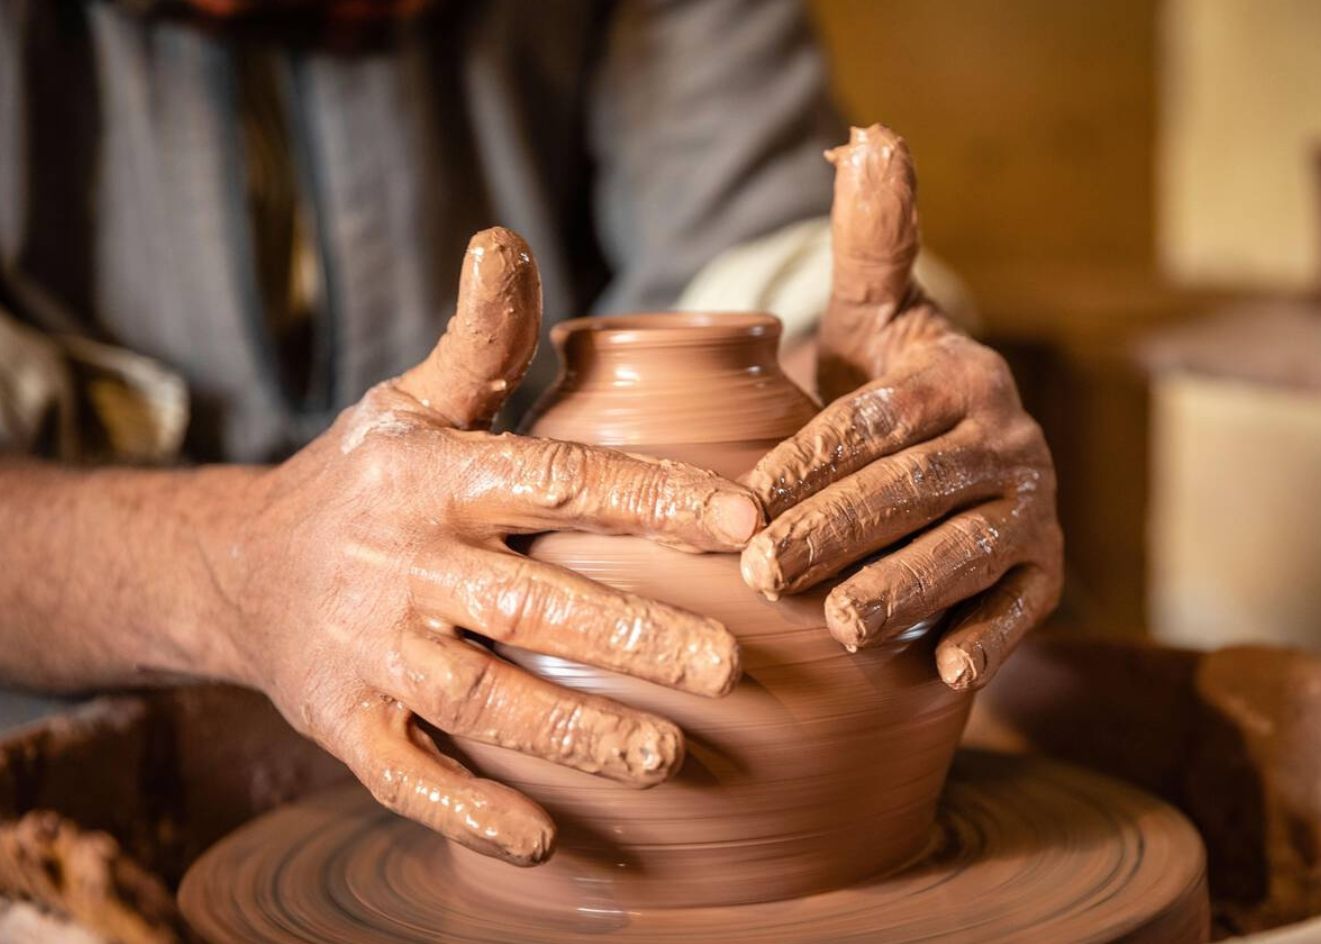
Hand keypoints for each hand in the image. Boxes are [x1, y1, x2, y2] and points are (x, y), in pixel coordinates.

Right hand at [215, 230, 761, 865]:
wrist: (235, 570)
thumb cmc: (363, 480)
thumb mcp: (410, 400)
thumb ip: (477, 338)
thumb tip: (506, 236)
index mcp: (439, 476)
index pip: (557, 480)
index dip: (651, 497)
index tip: (745, 520)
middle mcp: (406, 563)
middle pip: (529, 603)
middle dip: (630, 635)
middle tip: (729, 665)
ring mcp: (372, 652)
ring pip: (481, 697)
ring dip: (573, 731)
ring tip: (669, 758)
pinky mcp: (343, 724)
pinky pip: (407, 776)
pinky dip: (469, 809)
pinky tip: (546, 841)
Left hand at [740, 126, 1062, 691]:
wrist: (967, 443)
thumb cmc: (895, 383)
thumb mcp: (878, 312)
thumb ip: (873, 239)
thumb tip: (873, 136)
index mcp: (959, 379)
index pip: (878, 421)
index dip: (811, 461)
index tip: (744, 501)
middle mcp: (1008, 443)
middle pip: (916, 491)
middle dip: (839, 531)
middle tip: (764, 571)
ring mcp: (1033, 511)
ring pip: (969, 553)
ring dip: (908, 591)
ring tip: (843, 629)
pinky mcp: (1047, 572)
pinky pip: (1027, 608)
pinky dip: (993, 640)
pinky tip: (947, 676)